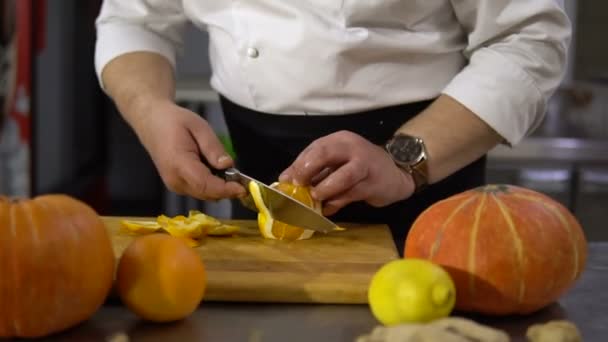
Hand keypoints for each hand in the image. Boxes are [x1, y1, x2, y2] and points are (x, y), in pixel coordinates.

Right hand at [131, 100, 245, 199]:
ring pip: (205, 195)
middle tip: (240, 177)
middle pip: (207, 194)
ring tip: (222, 167)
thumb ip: (213, 147)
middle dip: (226, 189)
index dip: (226, 190)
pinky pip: (199, 191)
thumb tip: (228, 165)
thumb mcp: (199, 127)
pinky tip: (212, 169)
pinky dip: (211, 185)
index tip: (243, 188)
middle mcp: (175, 180)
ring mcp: (174, 185)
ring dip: (219, 187)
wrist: (152, 122)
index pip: (206, 185)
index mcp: (179, 164)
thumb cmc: (175, 122)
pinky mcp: (177, 186)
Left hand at [279, 130, 414, 215]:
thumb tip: (284, 180)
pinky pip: (350, 195)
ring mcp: (365, 166)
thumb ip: (313, 169)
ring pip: (342, 177)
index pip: (315, 148)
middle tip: (299, 187)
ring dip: (325, 189)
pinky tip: (328, 209)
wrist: (396, 173)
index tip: (287, 181)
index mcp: (340, 140)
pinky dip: (335, 203)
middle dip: (308, 170)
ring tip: (316, 198)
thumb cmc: (360, 167)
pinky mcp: (373, 184)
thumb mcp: (337, 162)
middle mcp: (352, 148)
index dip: (299, 165)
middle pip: (325, 153)